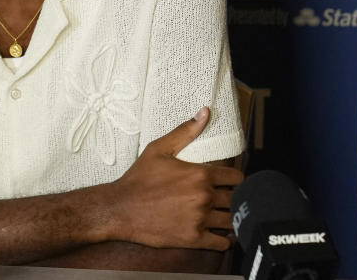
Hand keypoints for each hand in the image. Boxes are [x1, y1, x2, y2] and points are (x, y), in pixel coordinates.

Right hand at [106, 107, 243, 249]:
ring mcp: (199, 219)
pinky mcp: (193, 239)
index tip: (229, 182)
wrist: (120, 209)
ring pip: (231, 221)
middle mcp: (203, 196)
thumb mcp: (159, 149)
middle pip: (236, 199)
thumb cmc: (138, 179)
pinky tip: (218, 233)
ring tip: (223, 215)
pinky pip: (223, 243)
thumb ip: (185, 131)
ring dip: (230, 218)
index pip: (237, 178)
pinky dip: (224, 239)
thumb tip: (205, 112)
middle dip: (233, 198)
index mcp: (200, 174)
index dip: (235, 179)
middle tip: (224, 199)